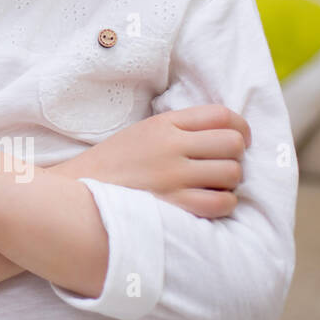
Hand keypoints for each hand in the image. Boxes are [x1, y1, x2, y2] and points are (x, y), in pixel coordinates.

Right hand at [45, 104, 250, 218]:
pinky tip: (207, 202)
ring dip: (229, 182)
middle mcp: (170, 146)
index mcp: (163, 124)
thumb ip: (180, 128)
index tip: (239, 139)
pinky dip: (222, 203)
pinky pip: (221, 203)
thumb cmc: (115, 163)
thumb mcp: (143, 132)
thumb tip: (227, 132)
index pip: (222, 115)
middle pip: (233, 143)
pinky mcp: (174, 204)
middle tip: (220, 165)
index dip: (240, 128)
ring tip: (211, 185)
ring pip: (232, 173)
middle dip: (234, 156)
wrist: (79, 191)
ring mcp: (173, 176)